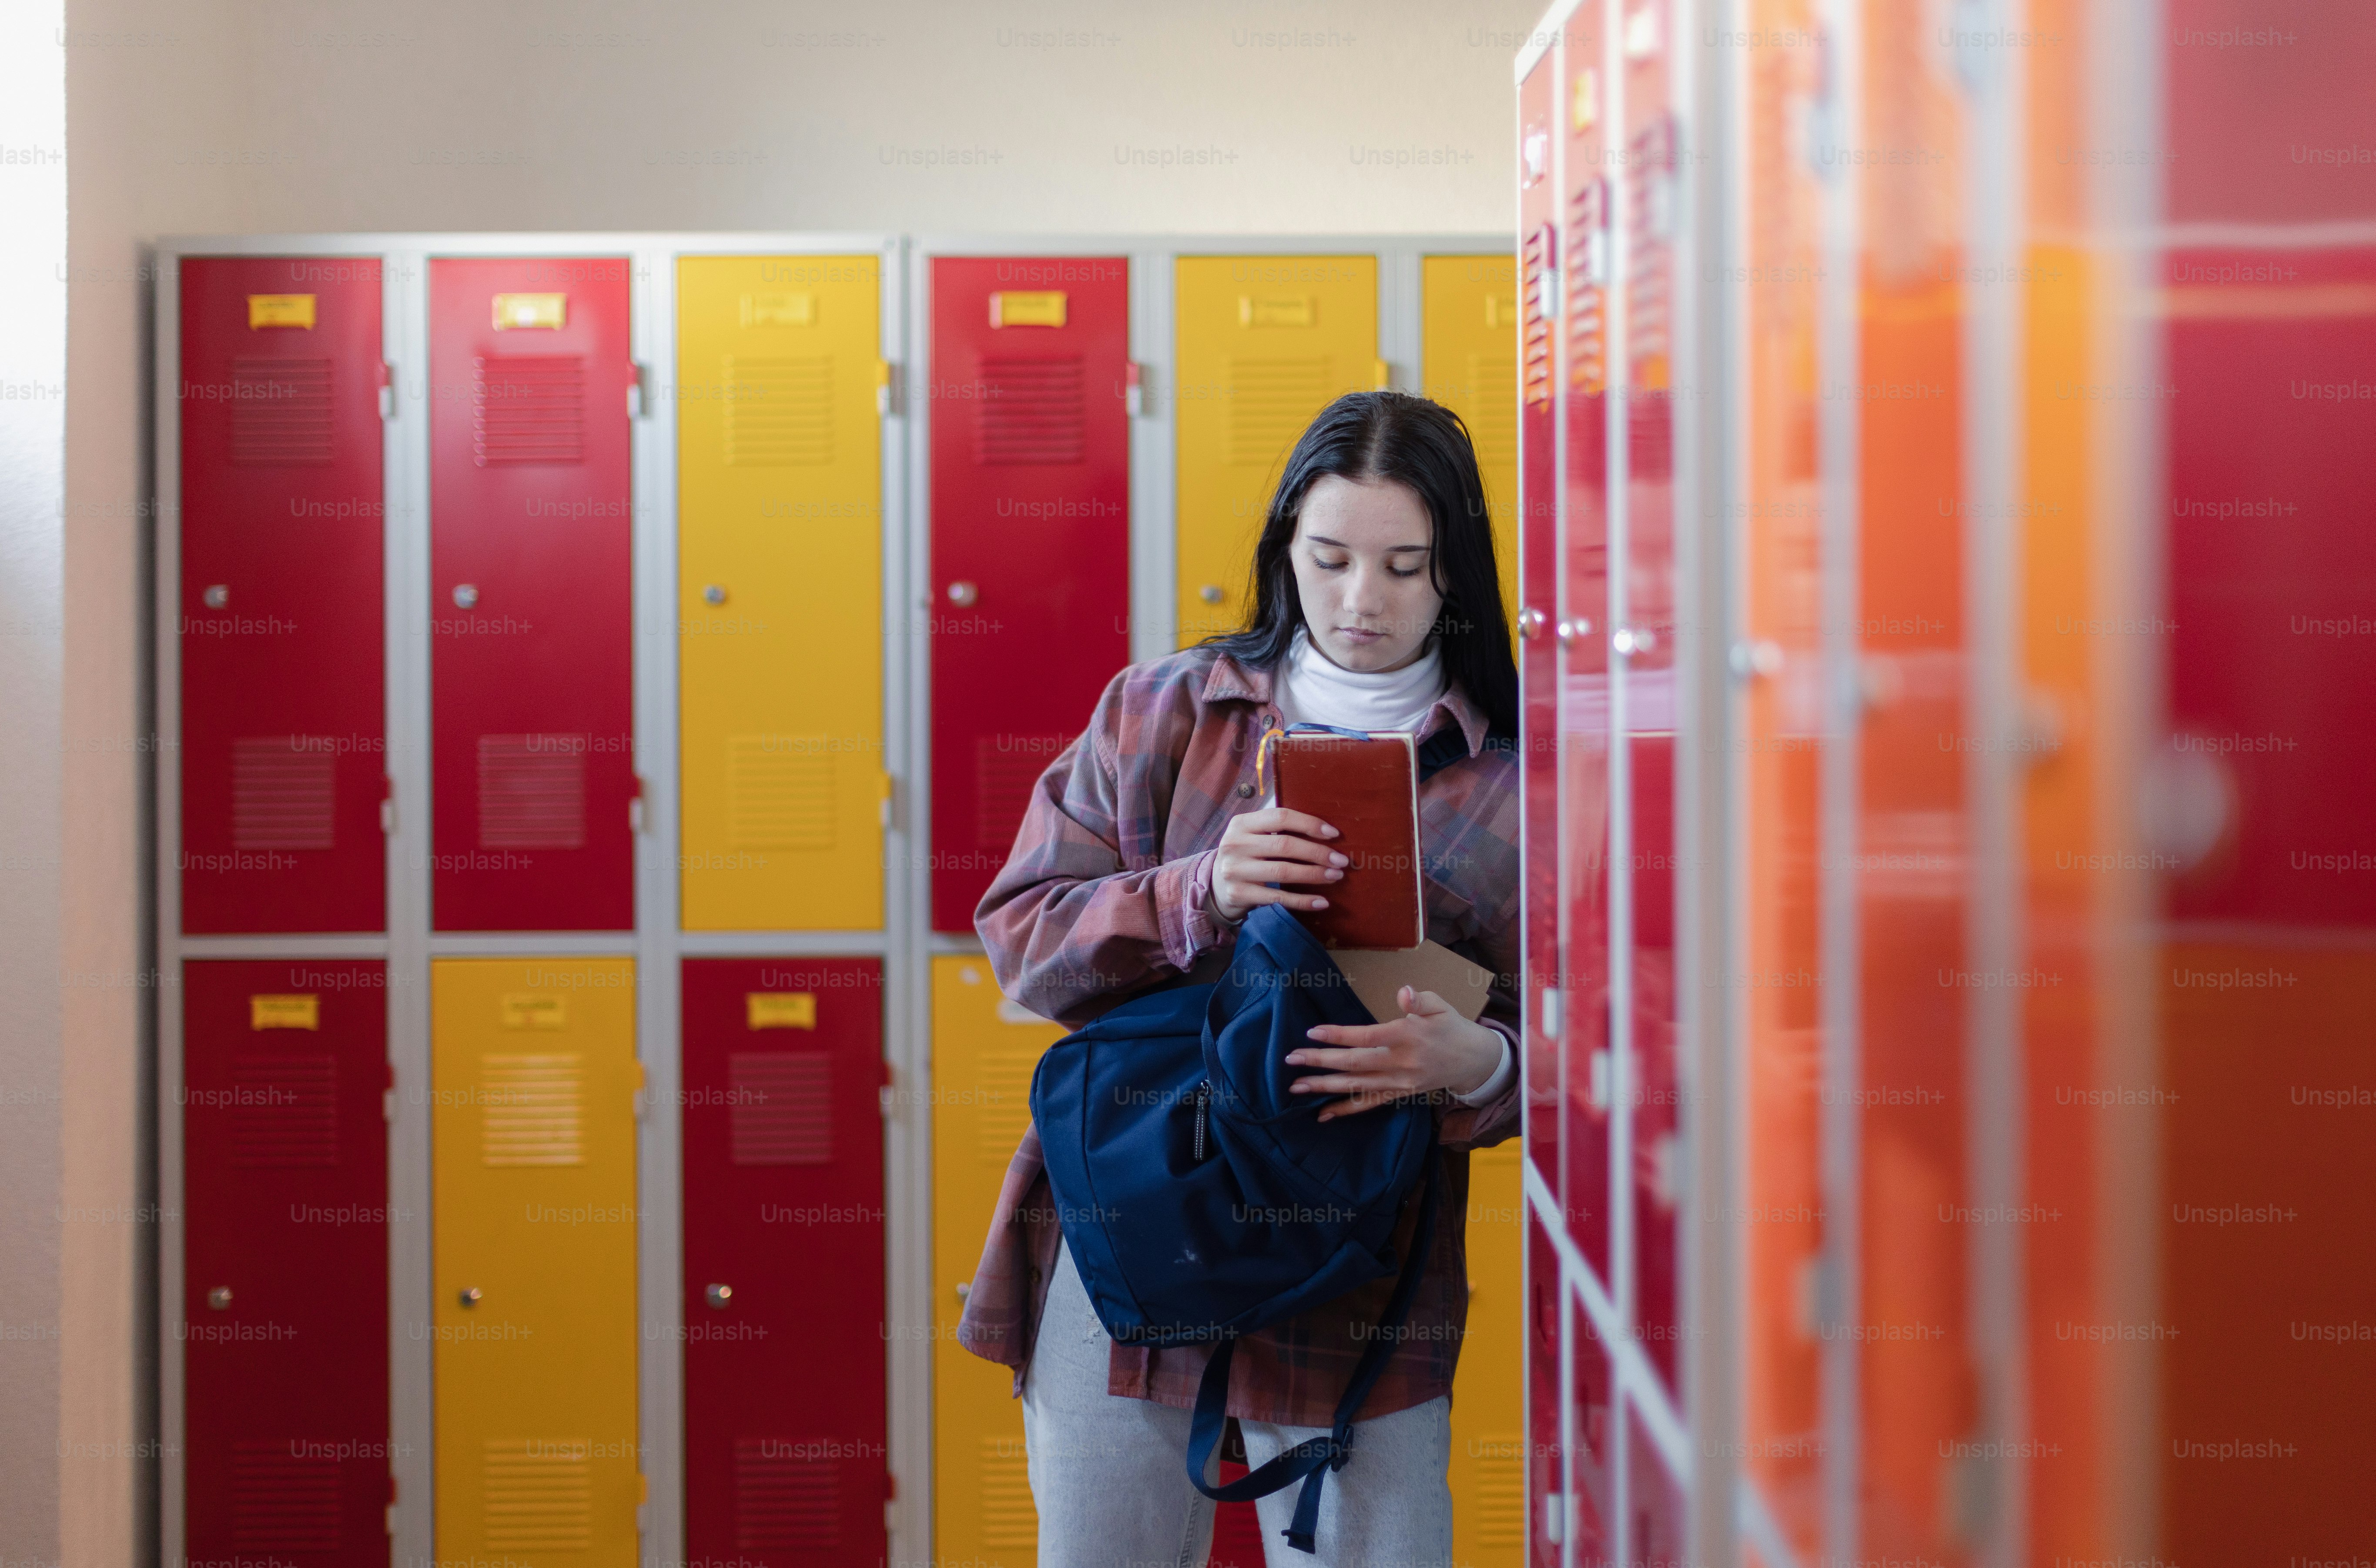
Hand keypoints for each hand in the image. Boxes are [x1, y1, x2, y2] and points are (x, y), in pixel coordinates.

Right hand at [1210, 806, 1346, 922]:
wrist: (1215, 885)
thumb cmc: (1246, 855)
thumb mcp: (1253, 835)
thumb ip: (1277, 829)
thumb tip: (1326, 831)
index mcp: (1241, 823)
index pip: (1281, 817)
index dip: (1309, 824)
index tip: (1334, 834)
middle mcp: (1235, 844)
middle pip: (1284, 845)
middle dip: (1318, 853)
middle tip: (1341, 860)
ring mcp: (1234, 870)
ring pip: (1282, 872)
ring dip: (1314, 875)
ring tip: (1335, 876)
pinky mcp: (1238, 894)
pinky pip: (1277, 898)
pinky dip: (1302, 901)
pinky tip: (1321, 902)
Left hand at [1284, 987, 1506, 1121]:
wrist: (1473, 1061)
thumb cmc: (1451, 1026)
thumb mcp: (1441, 1005)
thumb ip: (1420, 1000)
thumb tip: (1404, 993)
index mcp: (1409, 1036)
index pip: (1367, 1037)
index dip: (1339, 1036)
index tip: (1312, 1032)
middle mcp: (1402, 1063)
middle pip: (1356, 1064)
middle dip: (1321, 1062)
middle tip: (1291, 1059)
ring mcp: (1400, 1082)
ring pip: (1357, 1086)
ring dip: (1325, 1087)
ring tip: (1296, 1087)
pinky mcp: (1399, 1094)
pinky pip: (1369, 1104)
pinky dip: (1345, 1110)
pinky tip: (1322, 1113)